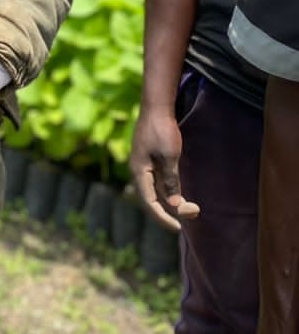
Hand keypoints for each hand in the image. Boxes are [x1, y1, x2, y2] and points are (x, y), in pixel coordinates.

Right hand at [129, 106, 199, 227]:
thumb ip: (171, 180)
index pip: (149, 202)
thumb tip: (174, 203)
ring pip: (157, 190)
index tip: (178, 228)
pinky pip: (160, 180)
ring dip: (173, 199)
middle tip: (194, 213)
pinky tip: (181, 192)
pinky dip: (171, 189)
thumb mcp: (170, 156)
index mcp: (139, 171)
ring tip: (191, 207)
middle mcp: (140, 171)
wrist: (157, 105)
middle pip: (153, 198)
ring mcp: (145, 164)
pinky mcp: (151, 158)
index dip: (163, 217)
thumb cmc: (162, 129)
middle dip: (172, 210)